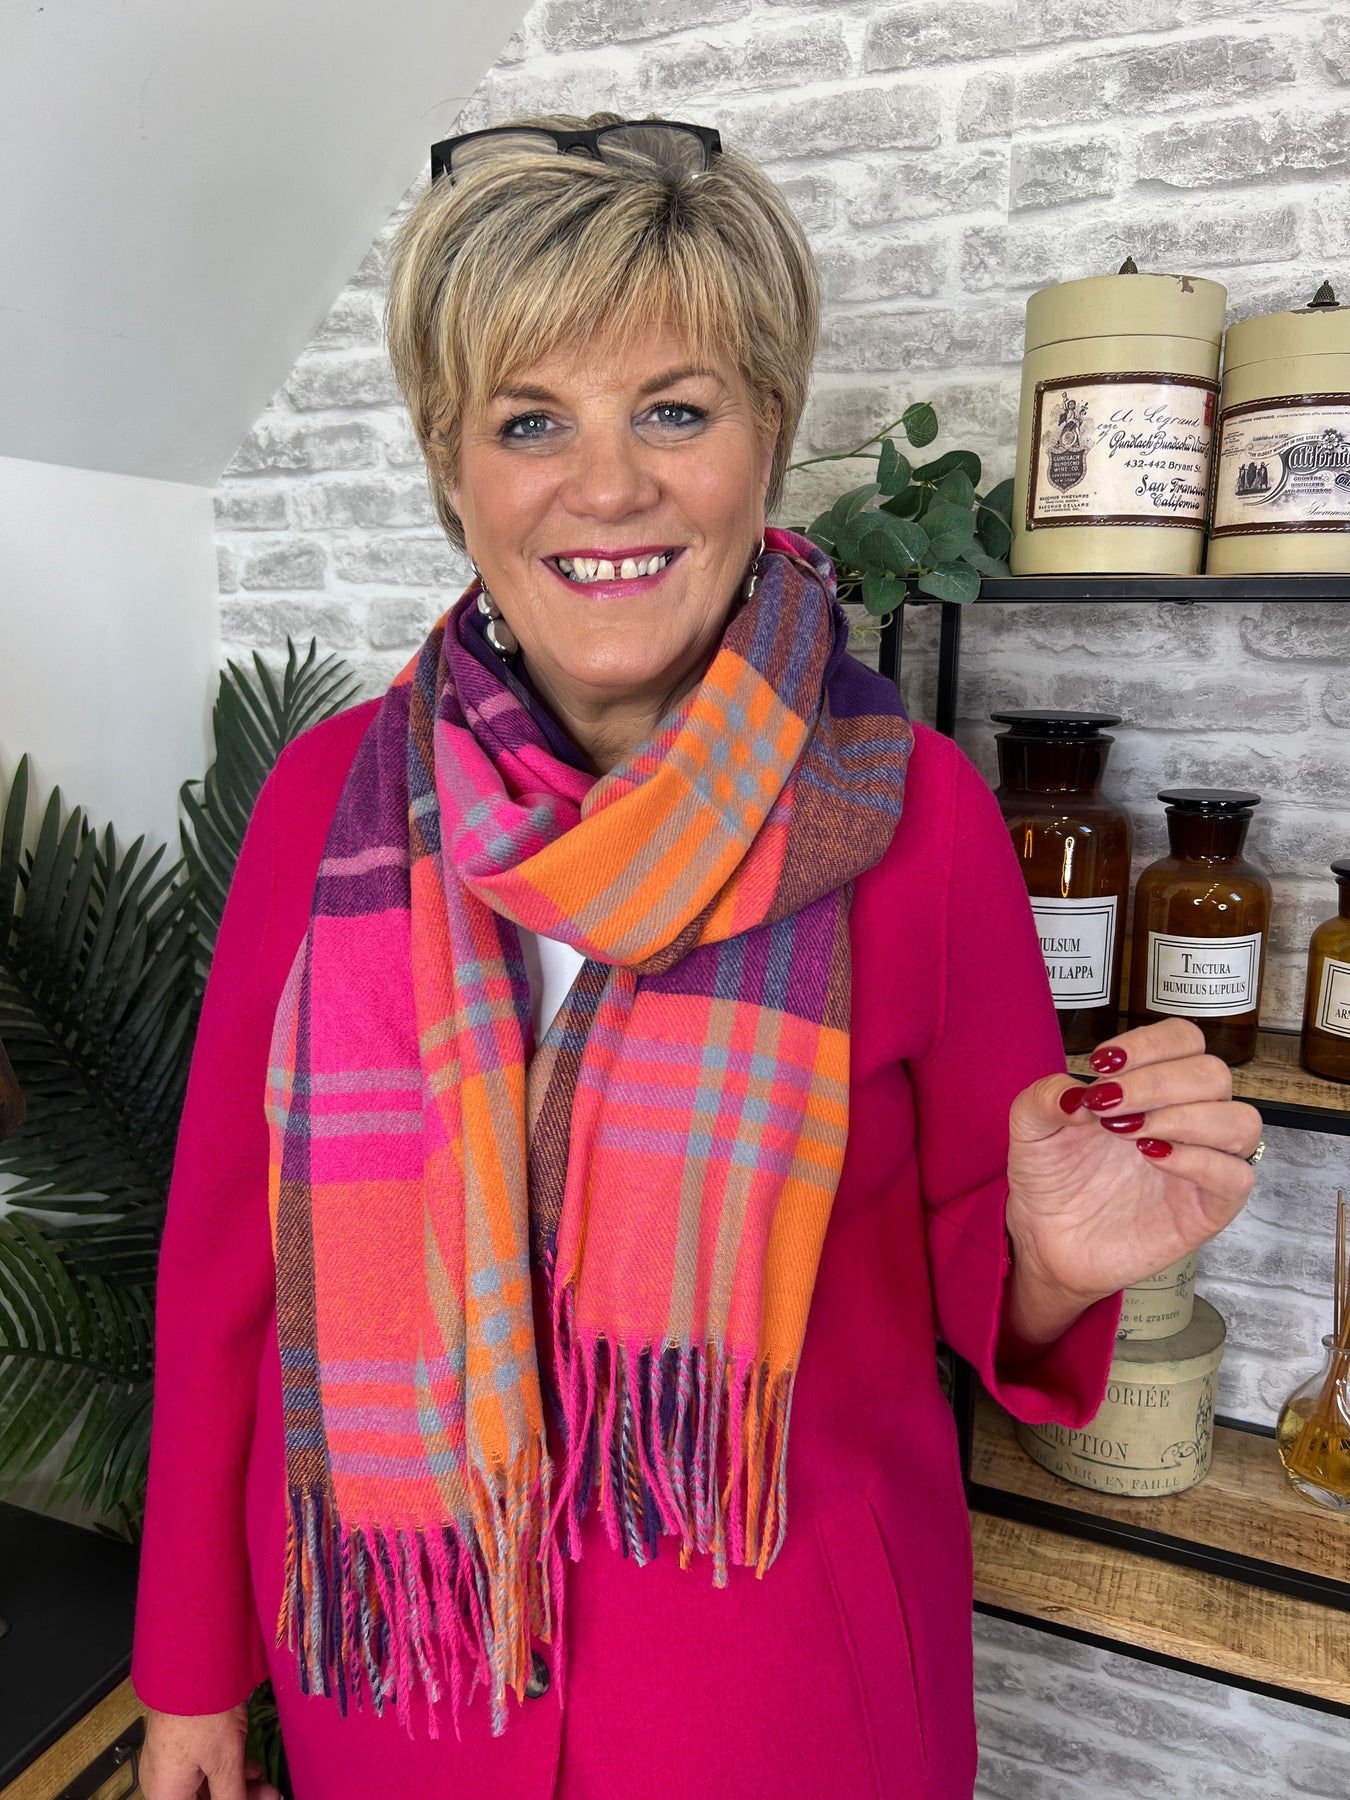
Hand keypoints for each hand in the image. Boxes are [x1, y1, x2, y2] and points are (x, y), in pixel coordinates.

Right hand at [140, 1704, 280, 1799]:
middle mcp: (162, 1781)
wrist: (193, 1663)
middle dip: (237, 1798)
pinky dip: (226, 1769)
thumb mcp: (224, 1764)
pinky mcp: (182, 1741)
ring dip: (236, 1786)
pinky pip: (203, 1766)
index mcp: (165, 1795)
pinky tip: (250, 1768)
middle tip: (266, 1795)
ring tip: (265, 1783)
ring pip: (205, 1786)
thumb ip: (231, 1798)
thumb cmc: (200, 1711)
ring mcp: (170, 1760)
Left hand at [1003, 1018, 1260, 1341]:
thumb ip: (1044, 1096)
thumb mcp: (1029, 1127)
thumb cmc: (1051, 1176)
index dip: (1151, 1043)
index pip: (1184, 1041)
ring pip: (1241, 1120)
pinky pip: (1236, 1177)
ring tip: (1131, 1133)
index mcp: (1152, 1087)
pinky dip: (1201, 1161)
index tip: (1104, 1063)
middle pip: (1213, 1073)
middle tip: (1109, 1106)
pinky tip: (1153, 1158)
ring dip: (1185, 1117)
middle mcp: (1185, 1118)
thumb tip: (1078, 1093)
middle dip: (1158, 1081)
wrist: (1045, 1238)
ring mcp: (1202, 1164)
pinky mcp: (1207, 1209)